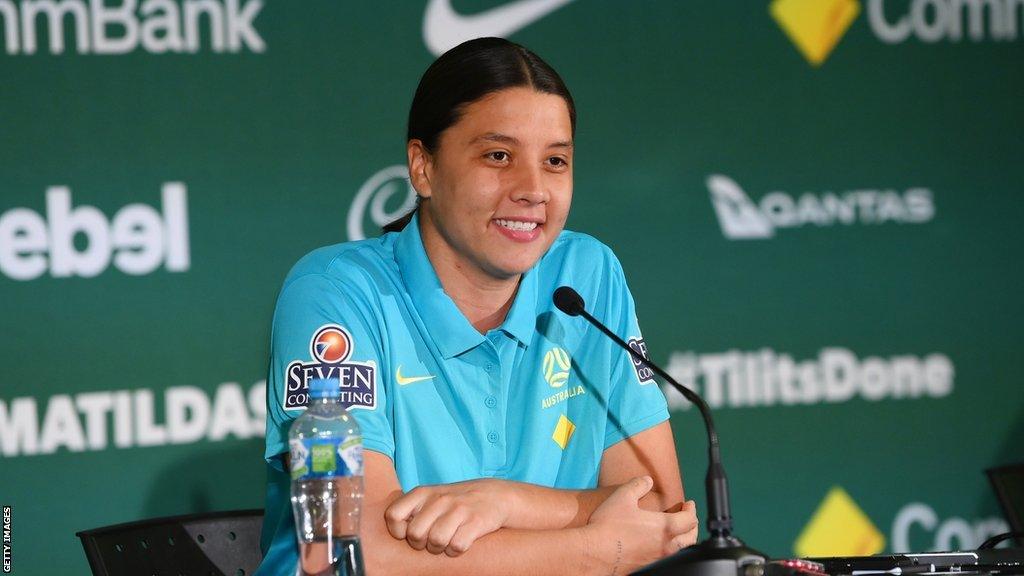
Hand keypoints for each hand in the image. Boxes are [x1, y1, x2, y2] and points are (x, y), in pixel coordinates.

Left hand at [384, 478, 513, 556]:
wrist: (495, 496)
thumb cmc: (455, 502)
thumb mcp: (431, 498)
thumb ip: (411, 510)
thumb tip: (391, 532)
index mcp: (423, 492)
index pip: (393, 515)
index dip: (398, 531)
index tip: (408, 534)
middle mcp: (439, 499)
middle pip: (414, 534)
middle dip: (421, 544)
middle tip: (431, 540)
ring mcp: (458, 509)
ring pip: (436, 541)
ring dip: (440, 549)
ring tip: (446, 542)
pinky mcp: (476, 521)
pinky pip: (457, 546)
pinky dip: (457, 550)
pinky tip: (461, 542)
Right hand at [584, 476, 698, 572]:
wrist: (595, 553)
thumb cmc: (609, 526)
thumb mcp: (623, 497)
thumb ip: (638, 485)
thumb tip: (648, 481)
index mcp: (665, 527)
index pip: (689, 519)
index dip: (691, 509)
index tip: (688, 503)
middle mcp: (666, 546)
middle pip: (691, 538)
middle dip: (692, 525)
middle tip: (687, 517)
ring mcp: (658, 559)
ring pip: (680, 549)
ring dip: (682, 538)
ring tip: (675, 530)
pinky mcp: (648, 566)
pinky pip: (666, 557)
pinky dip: (670, 548)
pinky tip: (658, 543)